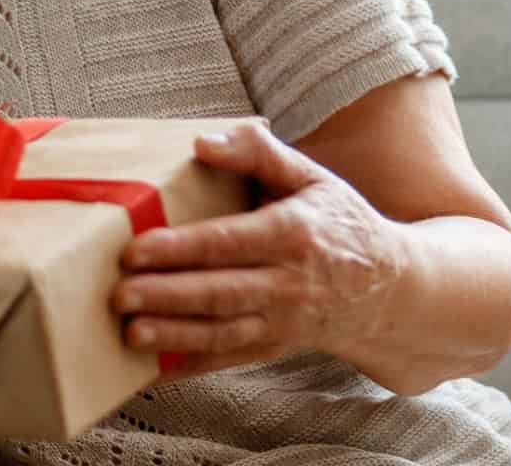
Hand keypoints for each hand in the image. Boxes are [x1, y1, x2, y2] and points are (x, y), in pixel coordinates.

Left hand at [111, 121, 411, 376]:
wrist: (392, 289)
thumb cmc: (341, 223)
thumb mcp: (312, 178)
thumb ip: (258, 153)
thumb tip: (202, 140)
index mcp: (293, 234)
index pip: (229, 242)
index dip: (181, 248)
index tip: (135, 250)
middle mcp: (289, 283)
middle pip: (221, 292)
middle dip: (167, 296)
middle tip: (119, 295)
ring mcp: (284, 321)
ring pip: (223, 332)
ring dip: (174, 336)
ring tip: (130, 333)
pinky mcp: (277, 347)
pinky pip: (230, 359)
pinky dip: (191, 366)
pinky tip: (153, 370)